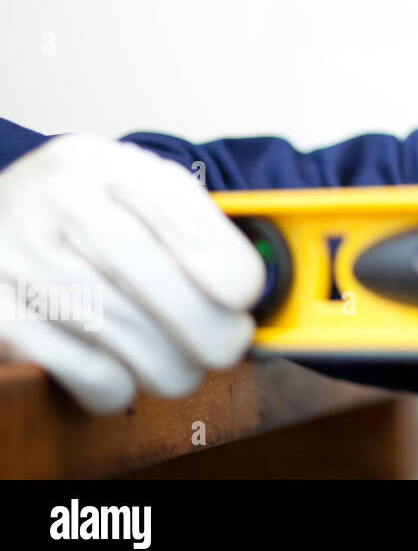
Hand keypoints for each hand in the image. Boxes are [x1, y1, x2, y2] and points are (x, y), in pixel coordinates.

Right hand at [0, 134, 264, 412]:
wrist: (0, 217)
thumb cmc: (88, 214)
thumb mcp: (138, 191)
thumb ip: (197, 224)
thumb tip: (260, 287)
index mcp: (104, 164)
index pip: (174, 209)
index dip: (221, 261)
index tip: (248, 296)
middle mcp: (55, 201)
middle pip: (148, 277)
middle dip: (206, 327)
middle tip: (229, 346)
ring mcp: (17, 255)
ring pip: (120, 333)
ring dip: (168, 364)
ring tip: (182, 365)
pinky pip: (79, 369)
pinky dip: (117, 386)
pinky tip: (126, 375)